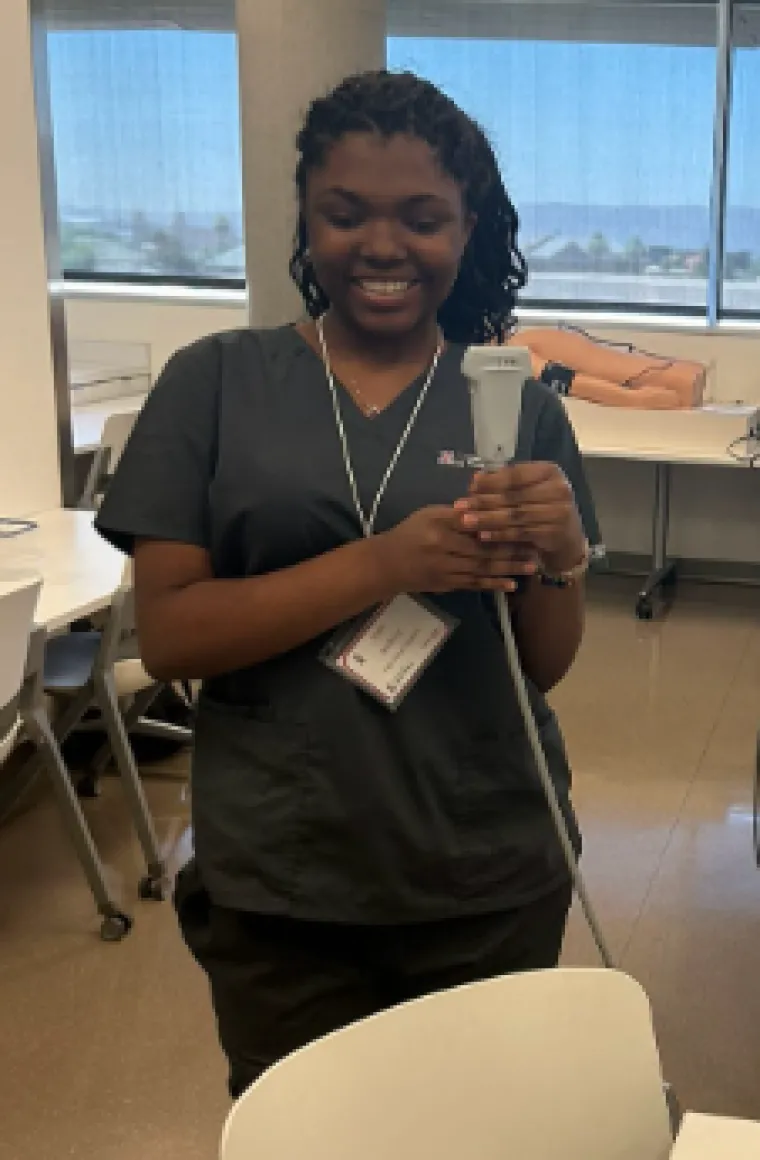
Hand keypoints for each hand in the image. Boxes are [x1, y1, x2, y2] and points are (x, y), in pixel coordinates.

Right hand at [376, 506, 538, 595]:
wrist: (387, 565)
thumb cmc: (410, 533)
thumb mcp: (428, 514)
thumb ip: (455, 513)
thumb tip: (486, 506)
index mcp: (439, 525)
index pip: (474, 523)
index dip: (499, 524)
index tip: (522, 520)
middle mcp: (443, 548)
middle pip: (483, 548)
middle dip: (511, 547)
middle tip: (536, 545)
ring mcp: (446, 569)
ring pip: (482, 568)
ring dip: (508, 568)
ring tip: (531, 566)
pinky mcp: (448, 585)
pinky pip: (474, 584)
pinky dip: (494, 584)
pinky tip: (512, 585)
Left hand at [455, 463, 585, 571]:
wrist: (568, 538)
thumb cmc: (543, 507)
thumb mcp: (529, 489)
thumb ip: (506, 482)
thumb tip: (476, 478)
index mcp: (550, 471)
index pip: (516, 474)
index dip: (491, 481)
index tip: (470, 486)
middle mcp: (558, 489)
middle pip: (513, 495)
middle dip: (484, 501)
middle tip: (460, 506)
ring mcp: (558, 512)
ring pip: (515, 515)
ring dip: (487, 519)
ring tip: (466, 521)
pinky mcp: (553, 533)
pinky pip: (520, 533)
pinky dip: (500, 534)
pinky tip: (482, 535)